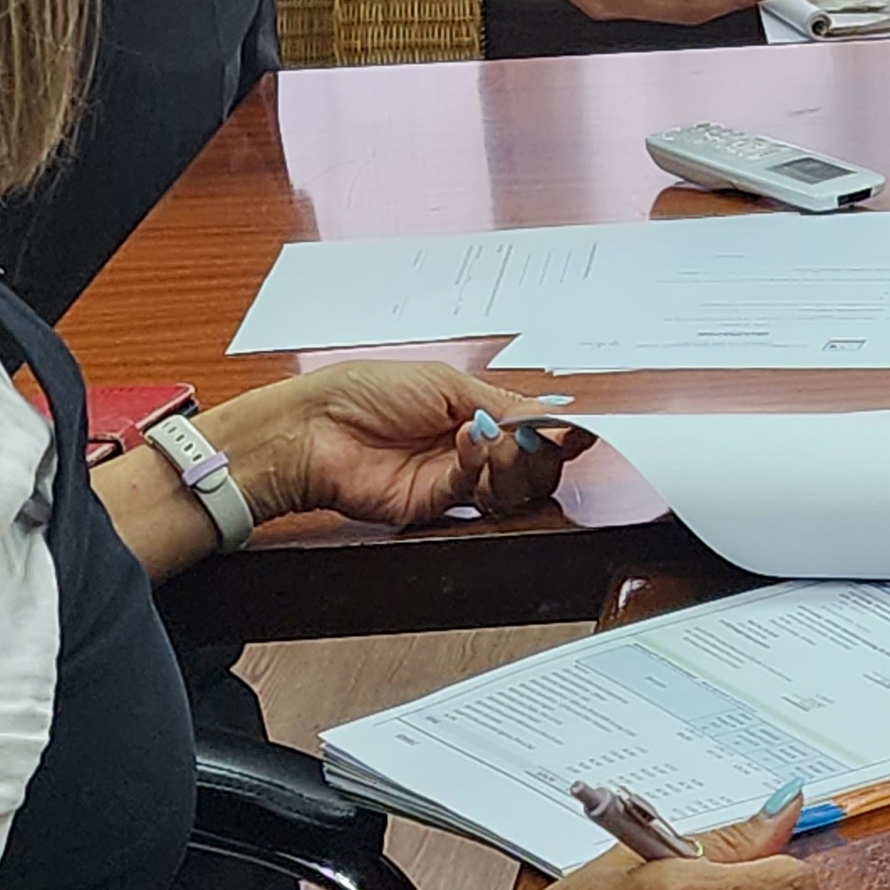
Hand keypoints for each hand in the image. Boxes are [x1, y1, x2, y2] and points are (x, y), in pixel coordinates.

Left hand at [201, 361, 590, 531]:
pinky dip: (477, 464)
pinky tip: (465, 442)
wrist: (314, 430)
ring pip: (511, 485)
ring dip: (511, 460)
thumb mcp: (446, 383)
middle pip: (533, 464)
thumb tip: (549, 415)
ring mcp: (452, 479)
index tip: (575, 429)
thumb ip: (502, 404)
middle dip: (540, 449)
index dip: (558, 432)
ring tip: (491, 438)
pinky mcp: (434, 505)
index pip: (533, 429)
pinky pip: (474, 491)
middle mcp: (469, 449)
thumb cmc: (366, 392)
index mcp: (474, 414)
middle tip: (533, 435)